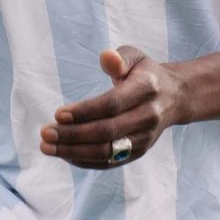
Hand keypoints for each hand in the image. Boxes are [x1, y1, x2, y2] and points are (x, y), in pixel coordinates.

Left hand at [41, 47, 185, 168]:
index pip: (112, 104)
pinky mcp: (138, 152)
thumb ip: (119, 57)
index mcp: (147, 90)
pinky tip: (63, 154)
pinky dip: (84, 160)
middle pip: (107, 132)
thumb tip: (106, 58)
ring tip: (47, 147)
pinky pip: (109, 162)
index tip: (58, 114)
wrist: (174, 98)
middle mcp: (149, 117)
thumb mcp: (135, 57)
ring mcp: (145, 138)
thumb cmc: (145, 74)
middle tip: (45, 133)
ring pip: (107, 151)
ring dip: (73, 152)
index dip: (84, 111)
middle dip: (73, 135)